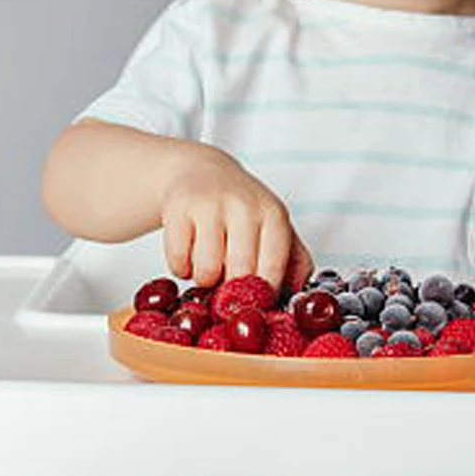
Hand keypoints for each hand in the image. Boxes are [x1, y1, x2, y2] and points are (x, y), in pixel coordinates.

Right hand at [161, 146, 313, 295]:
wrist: (202, 171)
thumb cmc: (243, 211)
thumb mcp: (276, 229)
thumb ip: (294, 263)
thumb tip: (297, 297)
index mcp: (273, 215)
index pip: (272, 270)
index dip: (263, 296)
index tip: (256, 304)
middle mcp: (244, 206)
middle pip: (240, 274)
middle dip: (233, 291)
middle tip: (229, 282)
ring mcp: (209, 204)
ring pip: (206, 272)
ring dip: (205, 280)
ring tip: (209, 266)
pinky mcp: (177, 208)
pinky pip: (178, 263)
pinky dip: (181, 269)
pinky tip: (189, 255)